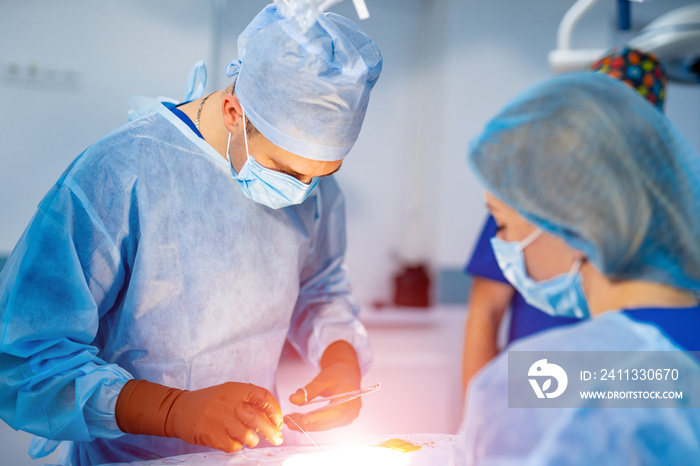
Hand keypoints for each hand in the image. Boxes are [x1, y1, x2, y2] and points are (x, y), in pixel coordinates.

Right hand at [116, 380, 282, 452]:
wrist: (180, 409)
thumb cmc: (210, 403)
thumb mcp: (230, 393)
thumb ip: (249, 402)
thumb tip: (273, 418)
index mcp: (237, 389)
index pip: (264, 397)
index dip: (275, 410)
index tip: (279, 421)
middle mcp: (230, 402)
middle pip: (259, 419)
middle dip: (271, 432)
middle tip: (277, 439)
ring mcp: (221, 419)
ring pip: (248, 435)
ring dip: (252, 440)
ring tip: (249, 439)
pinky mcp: (212, 435)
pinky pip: (234, 446)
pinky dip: (236, 446)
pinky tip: (230, 440)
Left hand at [285, 340, 361, 431]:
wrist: (348, 372)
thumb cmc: (337, 374)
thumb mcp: (322, 379)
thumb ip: (308, 390)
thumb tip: (292, 399)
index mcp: (348, 401)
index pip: (327, 415)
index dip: (309, 420)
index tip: (293, 420)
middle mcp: (349, 413)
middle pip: (324, 423)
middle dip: (304, 423)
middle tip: (287, 420)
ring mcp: (347, 418)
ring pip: (323, 426)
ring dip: (307, 425)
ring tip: (291, 419)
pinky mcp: (343, 420)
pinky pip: (326, 425)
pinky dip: (314, 423)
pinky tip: (302, 420)